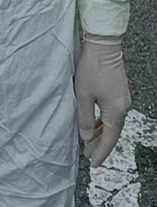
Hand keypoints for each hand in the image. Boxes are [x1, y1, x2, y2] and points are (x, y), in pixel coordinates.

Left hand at [75, 34, 130, 167]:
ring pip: (112, 122)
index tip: (92, 163)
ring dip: (101, 133)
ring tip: (88, 141)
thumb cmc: (92, 67)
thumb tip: (86, 137)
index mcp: (116, 111)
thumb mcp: (83, 95)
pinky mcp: (119, 90)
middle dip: (100, 144)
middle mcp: (123, 107)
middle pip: (112, 132)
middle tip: (87, 155)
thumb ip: (85, 118)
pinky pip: (111, 113)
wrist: (103, 44)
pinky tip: (94, 123)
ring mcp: (122, 98)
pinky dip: (103, 121)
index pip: (109, 139)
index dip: (100, 152)